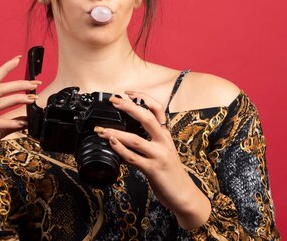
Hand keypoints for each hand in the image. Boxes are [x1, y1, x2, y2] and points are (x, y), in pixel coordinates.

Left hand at [93, 91, 210, 228]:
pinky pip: (133, 158)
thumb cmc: (170, 171)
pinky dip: (120, 149)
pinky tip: (111, 144)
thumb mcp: (164, 149)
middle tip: (114, 101)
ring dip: (116, 133)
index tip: (128, 92)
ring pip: (136, 139)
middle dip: (129, 107)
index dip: (143, 97)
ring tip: (103, 129)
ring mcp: (159, 156)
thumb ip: (151, 138)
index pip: (158, 109)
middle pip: (147, 118)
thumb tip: (129, 130)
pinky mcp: (153, 170)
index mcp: (166, 134)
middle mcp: (164, 142)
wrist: (184, 194)